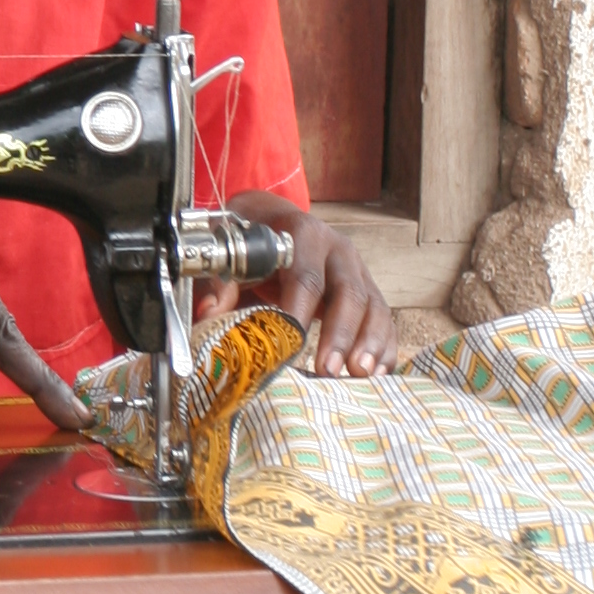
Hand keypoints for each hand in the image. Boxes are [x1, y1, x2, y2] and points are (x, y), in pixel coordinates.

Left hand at [194, 205, 394, 379]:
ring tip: (359, 375)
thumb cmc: (250, 241)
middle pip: (348, 293)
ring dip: (368, 343)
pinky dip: (383, 347)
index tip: (290, 342)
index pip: (305, 276)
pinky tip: (376, 373)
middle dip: (339, 335)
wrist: (270, 218)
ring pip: (373, 306)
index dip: (299, 310)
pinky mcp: (368, 290)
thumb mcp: (232, 252)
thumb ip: (220, 280)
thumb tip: (209, 313)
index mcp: (303, 235)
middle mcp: (337, 250)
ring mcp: (358, 270)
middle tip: (327, 370)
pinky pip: (384, 319)